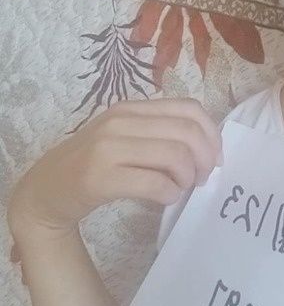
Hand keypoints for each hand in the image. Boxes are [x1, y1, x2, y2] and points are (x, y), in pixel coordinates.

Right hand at [7, 97, 223, 236]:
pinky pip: (154, 183)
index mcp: (131, 108)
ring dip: (188, 178)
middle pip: (187, 133)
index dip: (212, 134)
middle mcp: (120, 121)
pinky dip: (170, 193)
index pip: (189, 108)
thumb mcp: (125, 137)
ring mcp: (108, 148)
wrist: (45, 189)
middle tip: (201, 179)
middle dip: (206, 159)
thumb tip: (209, 150)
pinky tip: (166, 197)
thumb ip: (160, 134)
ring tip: (181, 188)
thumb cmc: (93, 164)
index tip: (215, 159)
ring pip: (174, 156)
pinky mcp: (101, 178)